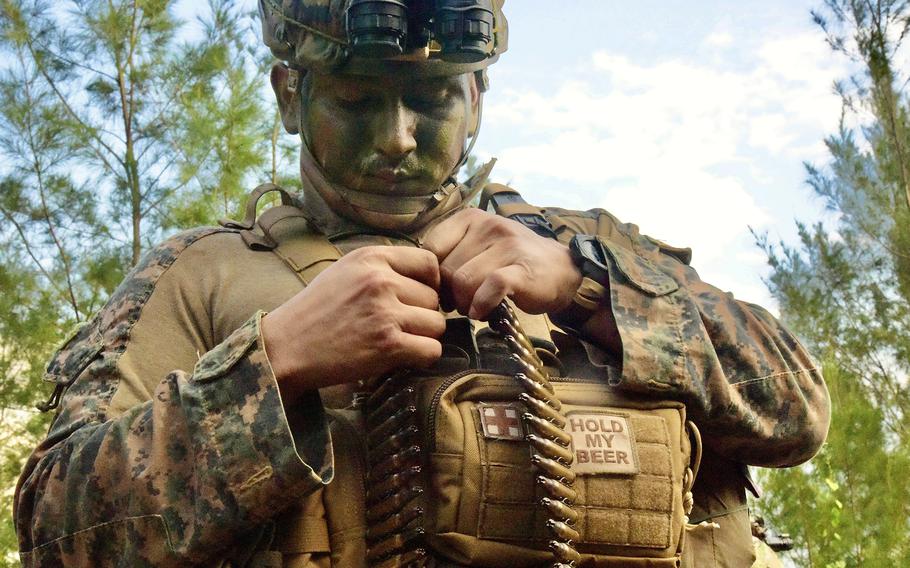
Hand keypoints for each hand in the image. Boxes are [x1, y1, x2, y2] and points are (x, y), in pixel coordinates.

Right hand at [261, 246, 445, 402]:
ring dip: (423, 336)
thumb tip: (425, 275)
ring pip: (437, 324)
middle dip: (421, 313)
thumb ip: (383, 267)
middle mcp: (381, 281)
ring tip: (397, 339)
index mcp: (371, 258)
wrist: (287, 347)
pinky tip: (403, 355)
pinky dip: (422, 356)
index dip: (430, 282)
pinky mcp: (389, 345)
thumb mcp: (346, 270)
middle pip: (434, 297)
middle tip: (397, 324)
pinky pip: (432, 349)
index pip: (429, 262)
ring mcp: (386, 313)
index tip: (417, 296)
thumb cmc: (316, 310)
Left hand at [424, 208, 582, 318]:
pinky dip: (482, 305)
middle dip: (449, 294)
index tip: (444, 290)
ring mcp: (506, 245)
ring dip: (465, 303)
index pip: (430, 248)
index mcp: (470, 218)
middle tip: (462, 304)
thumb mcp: (478, 247)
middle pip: (446, 269)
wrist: (561, 270)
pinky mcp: (521, 269)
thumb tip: (423, 281)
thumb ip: (451, 255)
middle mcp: (487, 225)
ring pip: (463, 281)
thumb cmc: (512, 261)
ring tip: (475, 308)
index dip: (432, 277)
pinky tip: (483, 313)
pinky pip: (489, 288)